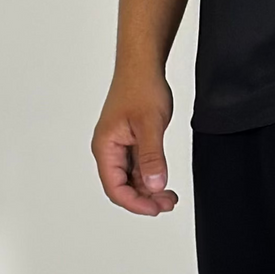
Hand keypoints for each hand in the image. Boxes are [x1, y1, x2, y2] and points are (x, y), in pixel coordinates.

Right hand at [91, 68, 178, 215]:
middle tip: (167, 204)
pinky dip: (150, 174)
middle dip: (144, 198)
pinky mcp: (130, 139)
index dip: (135, 202)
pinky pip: (137, 165)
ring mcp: (119, 144)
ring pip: (131, 177)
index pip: (115, 187)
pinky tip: (163, 179)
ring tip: (169, 196)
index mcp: (105, 147)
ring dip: (149, 188)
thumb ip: (152, 156)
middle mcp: (109, 148)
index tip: (155, 208)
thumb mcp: (150, 124)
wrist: (143, 64)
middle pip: (122, 186)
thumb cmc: (140, 86)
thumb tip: (155, 185)